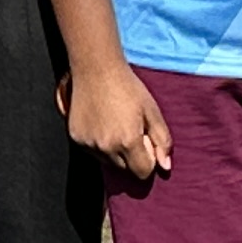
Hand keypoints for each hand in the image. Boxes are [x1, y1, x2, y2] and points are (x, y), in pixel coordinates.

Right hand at [61, 61, 171, 185]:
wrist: (96, 69)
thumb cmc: (127, 88)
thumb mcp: (152, 111)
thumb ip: (162, 141)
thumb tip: (165, 166)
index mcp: (128, 142)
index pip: (142, 172)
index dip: (148, 160)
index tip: (145, 142)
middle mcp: (107, 147)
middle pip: (125, 169)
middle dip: (131, 156)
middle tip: (130, 131)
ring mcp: (89, 144)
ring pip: (108, 162)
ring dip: (114, 151)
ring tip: (115, 125)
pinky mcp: (76, 138)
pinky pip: (92, 151)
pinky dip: (99, 144)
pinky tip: (101, 124)